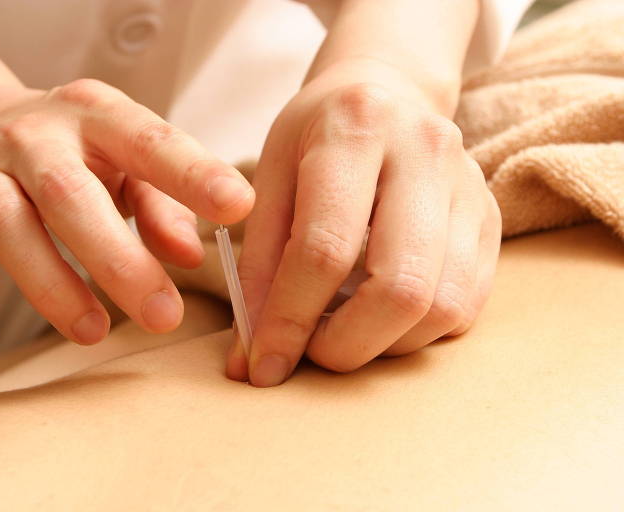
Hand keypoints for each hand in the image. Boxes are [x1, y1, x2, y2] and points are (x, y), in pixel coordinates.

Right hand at [0, 79, 253, 343]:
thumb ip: (165, 202)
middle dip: (118, 260)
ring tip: (94, 332)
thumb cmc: (77, 151)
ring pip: (5, 227)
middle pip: (69, 194)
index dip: (193, 173)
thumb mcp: (128, 159)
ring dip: (52, 286)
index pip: (148, 140)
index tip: (238, 208)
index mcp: (94, 116)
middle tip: (165, 315)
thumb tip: (191, 255)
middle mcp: (34, 139)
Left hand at [228, 62, 500, 385]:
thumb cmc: (313, 141)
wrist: (385, 93)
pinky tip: (380, 319)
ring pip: (442, 307)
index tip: (263, 367)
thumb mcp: (269, 181)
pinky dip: (417, 334)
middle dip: (347, 345)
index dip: (290, 320)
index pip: (325, 248)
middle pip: (400, 287)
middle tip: (312, 355)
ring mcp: (469, 187)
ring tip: (344, 335)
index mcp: (355, 129)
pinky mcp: (492, 219)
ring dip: (385, 346)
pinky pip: (465, 306)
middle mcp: (426, 152)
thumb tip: (247, 361)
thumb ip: (257, 268)